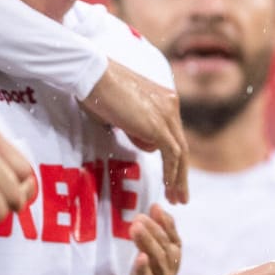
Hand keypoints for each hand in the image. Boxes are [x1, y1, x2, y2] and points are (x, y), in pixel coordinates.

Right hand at [82, 61, 188, 204]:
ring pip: (180, 153)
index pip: (173, 134)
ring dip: (178, 179)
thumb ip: (133, 124)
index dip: (173, 157)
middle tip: (180, 195)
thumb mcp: (121, 111)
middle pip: (181, 145)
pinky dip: (171, 174)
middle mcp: (171, 105)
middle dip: (181, 173)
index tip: (171, 176)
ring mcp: (167, 115)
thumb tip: (138, 137)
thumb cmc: (97, 89)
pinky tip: (168, 189)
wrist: (93, 75)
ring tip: (176, 199)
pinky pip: (171, 155)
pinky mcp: (158, 126)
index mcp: (164, 99)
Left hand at [128, 203, 181, 274]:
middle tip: (139, 217)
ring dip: (148, 243)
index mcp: (174, 258)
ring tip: (135, 228)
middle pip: (166, 247)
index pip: (174, 238)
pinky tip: (140, 257)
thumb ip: (156, 231)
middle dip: (153, 230)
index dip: (166, 223)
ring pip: (159, 260)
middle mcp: (171, 268)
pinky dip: (145, 268)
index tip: (155, 208)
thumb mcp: (153, 251)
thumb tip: (156, 206)